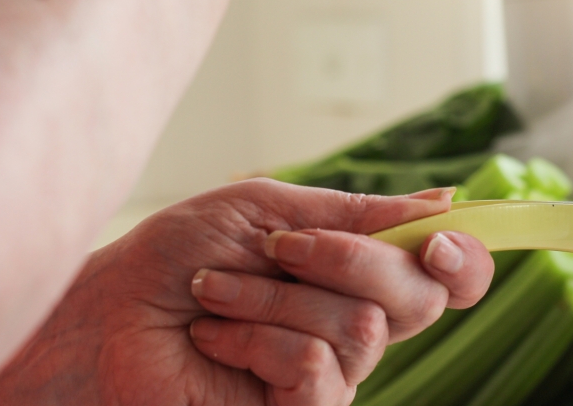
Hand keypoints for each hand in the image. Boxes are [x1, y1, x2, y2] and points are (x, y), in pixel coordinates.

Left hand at [0, 180, 492, 405]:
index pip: (445, 276)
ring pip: (359, 327)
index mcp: (355, 272)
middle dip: (348, 258)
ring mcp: (328, 374)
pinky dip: (256, 338)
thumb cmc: (179, 255)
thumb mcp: (270, 209)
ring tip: (214, 294)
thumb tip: (444, 198)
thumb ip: (356, 212)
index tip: (440, 236)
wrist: (109, 312)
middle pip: (419, 296)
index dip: (464, 258)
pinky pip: (316, 369)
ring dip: (272, 296)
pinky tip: (215, 338)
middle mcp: (353, 324)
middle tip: (278, 247)